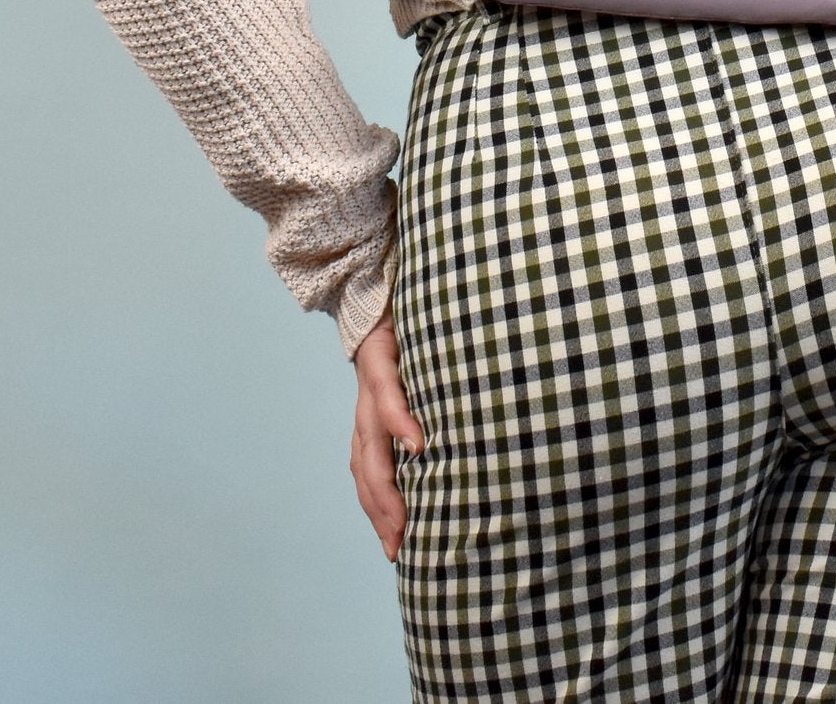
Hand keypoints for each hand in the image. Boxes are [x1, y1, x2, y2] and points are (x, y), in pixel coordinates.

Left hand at [349, 309, 424, 562]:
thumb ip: (433, 414)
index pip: (370, 475)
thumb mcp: (422, 382)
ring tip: (402, 516)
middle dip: (381, 511)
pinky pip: (387, 395)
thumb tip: (470, 451)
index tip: (396, 550)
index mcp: (376, 419)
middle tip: (398, 547)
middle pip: (366, 469)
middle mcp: (368, 409)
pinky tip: (415, 444)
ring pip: (371, 444)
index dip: (379, 512)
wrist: (382, 285)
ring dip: (384, 483)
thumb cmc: (410, 341)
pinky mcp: (379, 357)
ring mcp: (371, 386)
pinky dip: (399, 421)